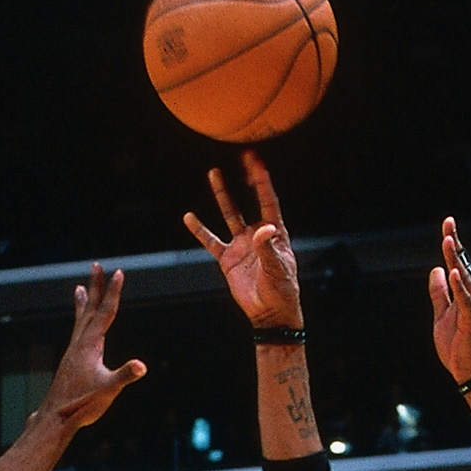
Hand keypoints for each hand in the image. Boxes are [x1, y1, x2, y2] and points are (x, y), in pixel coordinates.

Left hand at [36, 263, 145, 434]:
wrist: (56, 417)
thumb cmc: (82, 404)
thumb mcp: (108, 390)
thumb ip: (125, 376)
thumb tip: (142, 366)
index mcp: (90, 345)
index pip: (105, 312)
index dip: (113, 292)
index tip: (119, 272)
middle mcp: (79, 343)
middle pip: (90, 308)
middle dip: (95, 286)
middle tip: (96, 265)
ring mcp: (73, 351)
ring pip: (81, 319)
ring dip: (83, 302)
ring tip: (80, 287)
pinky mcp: (70, 360)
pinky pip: (77, 332)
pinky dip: (79, 322)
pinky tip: (81, 327)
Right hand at [182, 152, 303, 329]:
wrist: (269, 313)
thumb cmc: (281, 291)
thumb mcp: (277, 269)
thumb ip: (268, 247)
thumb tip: (262, 228)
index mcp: (274, 233)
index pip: (268, 201)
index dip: (262, 181)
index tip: (256, 161)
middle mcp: (257, 234)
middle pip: (248, 201)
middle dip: (245, 179)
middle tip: (241, 158)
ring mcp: (241, 245)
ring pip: (229, 214)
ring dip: (221, 195)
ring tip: (214, 174)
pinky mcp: (228, 259)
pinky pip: (211, 241)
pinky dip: (200, 230)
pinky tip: (189, 217)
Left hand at [428, 217, 470, 383]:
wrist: (467, 372)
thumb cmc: (456, 345)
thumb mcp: (441, 314)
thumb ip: (439, 293)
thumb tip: (436, 270)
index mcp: (466, 295)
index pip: (458, 265)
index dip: (453, 246)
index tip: (447, 225)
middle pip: (463, 266)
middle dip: (454, 245)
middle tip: (448, 224)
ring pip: (464, 280)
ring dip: (456, 260)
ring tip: (448, 242)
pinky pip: (465, 301)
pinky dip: (460, 287)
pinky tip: (454, 273)